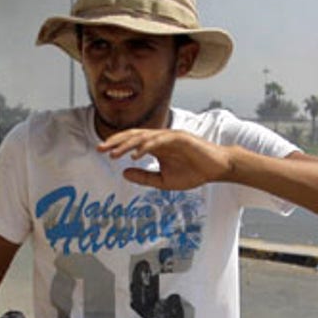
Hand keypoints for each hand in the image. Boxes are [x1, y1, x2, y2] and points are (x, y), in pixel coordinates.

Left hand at [98, 128, 231, 190]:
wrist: (217, 169)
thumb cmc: (193, 173)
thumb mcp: (164, 181)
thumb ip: (144, 177)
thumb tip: (123, 173)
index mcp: (156, 146)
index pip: (131, 142)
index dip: (116, 145)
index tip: (101, 152)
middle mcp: (160, 138)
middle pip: (133, 136)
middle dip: (115, 142)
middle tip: (99, 149)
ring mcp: (169, 136)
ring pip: (143, 136)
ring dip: (127, 144)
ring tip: (113, 153)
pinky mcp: (180, 137)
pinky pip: (159, 140)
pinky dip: (146, 146)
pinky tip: (135, 155)